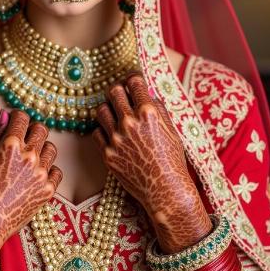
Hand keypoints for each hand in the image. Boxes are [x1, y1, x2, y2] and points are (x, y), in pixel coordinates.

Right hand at [0, 109, 62, 270]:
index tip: (16, 122)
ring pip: (51, 148)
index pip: (22, 118)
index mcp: (10, 145)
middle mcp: (29, 156)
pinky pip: (57, 171)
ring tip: (29, 160)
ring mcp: (41, 173)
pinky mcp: (48, 190)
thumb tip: (6, 114)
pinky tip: (36, 176)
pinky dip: (48, 170)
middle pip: (41, 129)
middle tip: (24, 140)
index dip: (18, 117)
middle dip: (32, 131)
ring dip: (42, 149)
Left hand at [92, 72, 210, 252]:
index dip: (133, 79)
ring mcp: (116, 139)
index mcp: (148, 114)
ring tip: (115, 115)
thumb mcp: (171, 130)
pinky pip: (97, 133)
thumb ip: (157, 110)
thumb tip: (147, 95)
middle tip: (121, 95)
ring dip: (108, 109)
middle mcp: (130, 123)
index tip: (132, 81)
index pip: (133, 82)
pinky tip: (112, 134)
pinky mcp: (107, 154)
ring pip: (101, 110)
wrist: (165, 191)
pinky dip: (103, 131)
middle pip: (113, 92)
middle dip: (118, 90)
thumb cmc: (172, 161)